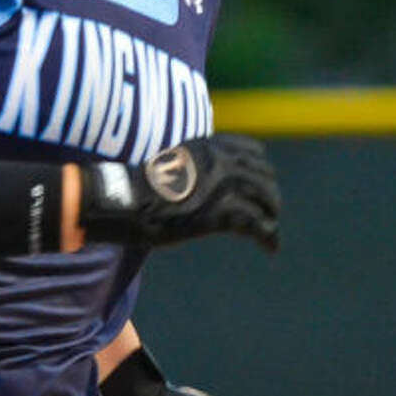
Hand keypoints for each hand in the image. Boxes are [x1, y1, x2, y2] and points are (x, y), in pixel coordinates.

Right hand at [78, 134, 280, 252]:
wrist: (124, 201)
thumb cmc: (136, 189)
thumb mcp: (168, 165)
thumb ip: (189, 168)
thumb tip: (190, 184)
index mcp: (208, 147)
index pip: (253, 151)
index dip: (262, 170)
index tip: (262, 184)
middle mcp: (221, 161)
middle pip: (264, 176)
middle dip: (270, 196)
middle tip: (270, 213)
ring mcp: (223, 185)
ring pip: (265, 198)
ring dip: (271, 216)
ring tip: (271, 233)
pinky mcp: (220, 213)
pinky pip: (257, 223)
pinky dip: (267, 236)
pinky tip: (269, 248)